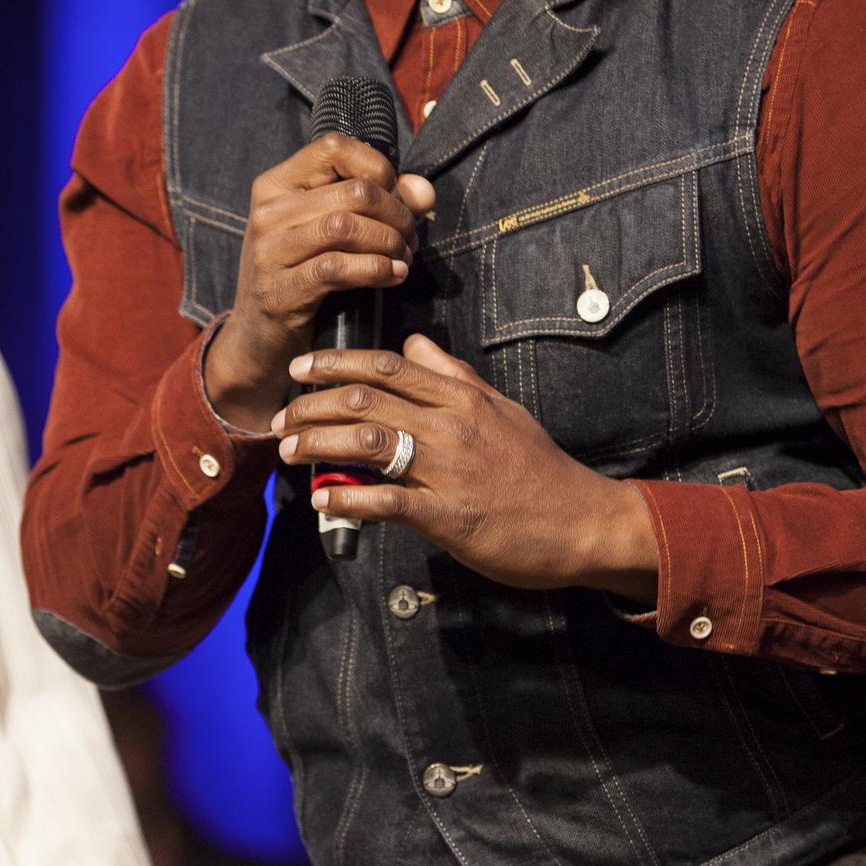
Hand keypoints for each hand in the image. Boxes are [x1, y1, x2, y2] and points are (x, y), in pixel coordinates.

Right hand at [201, 132, 436, 426]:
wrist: (257, 340)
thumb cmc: (301, 277)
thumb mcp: (331, 233)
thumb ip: (379, 203)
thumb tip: (422, 190)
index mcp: (276, 185)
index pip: (333, 146)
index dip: (377, 166)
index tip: (394, 196)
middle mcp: (268, 211)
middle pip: (354, 191)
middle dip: (397, 214)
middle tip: (410, 238)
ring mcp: (269, 251)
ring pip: (347, 226)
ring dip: (389, 242)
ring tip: (403, 258)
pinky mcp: (280, 290)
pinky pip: (339, 268)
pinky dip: (377, 270)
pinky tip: (393, 277)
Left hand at [273, 334, 656, 599]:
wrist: (586, 523)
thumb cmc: (539, 469)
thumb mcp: (501, 409)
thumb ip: (454, 375)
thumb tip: (415, 342)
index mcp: (460, 398)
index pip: (386, 366)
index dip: (334, 364)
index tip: (299, 368)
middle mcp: (451, 426)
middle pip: (364, 401)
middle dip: (311, 406)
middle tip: (280, 419)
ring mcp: (450, 470)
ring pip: (368, 444)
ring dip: (318, 445)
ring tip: (288, 452)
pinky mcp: (450, 516)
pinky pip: (388, 500)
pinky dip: (349, 498)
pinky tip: (323, 499)